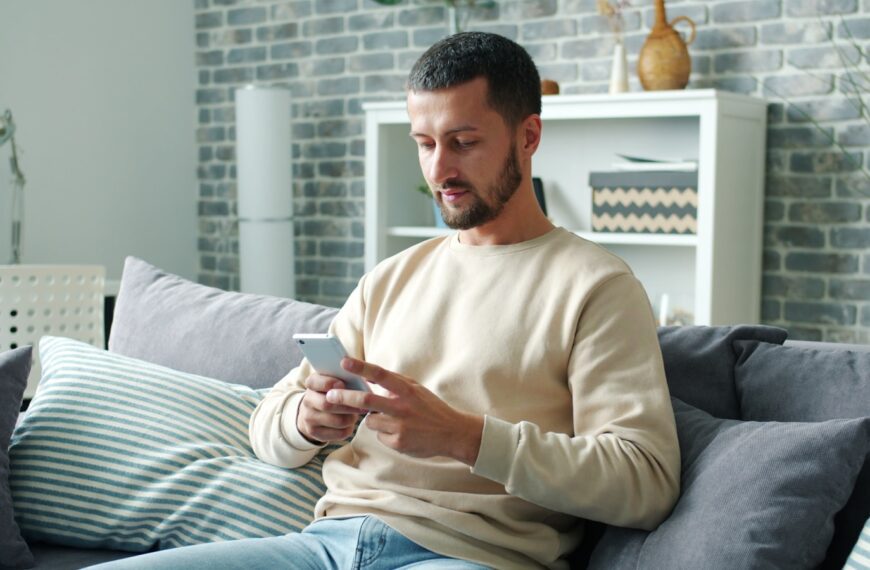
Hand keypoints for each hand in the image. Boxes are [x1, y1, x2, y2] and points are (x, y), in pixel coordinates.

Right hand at [296, 373, 365, 443]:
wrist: (314, 411)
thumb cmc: (332, 392)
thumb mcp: (334, 380)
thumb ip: (344, 376)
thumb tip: (361, 374)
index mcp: (312, 383)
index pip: (315, 382)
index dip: (329, 383)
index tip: (342, 384)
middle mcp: (307, 401)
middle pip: (327, 405)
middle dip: (347, 405)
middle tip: (362, 404)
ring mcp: (309, 418)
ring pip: (337, 421)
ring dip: (351, 418)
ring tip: (357, 414)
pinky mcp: (315, 432)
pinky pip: (339, 433)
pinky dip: (349, 428)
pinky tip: (350, 423)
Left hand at [325, 358, 483, 465]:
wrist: (451, 433)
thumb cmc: (431, 408)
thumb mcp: (416, 390)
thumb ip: (396, 384)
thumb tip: (371, 377)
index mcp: (406, 390)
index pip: (380, 375)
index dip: (360, 368)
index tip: (344, 362)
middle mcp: (402, 407)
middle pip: (366, 400)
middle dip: (344, 397)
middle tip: (330, 396)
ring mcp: (399, 426)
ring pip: (370, 421)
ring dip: (373, 420)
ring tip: (392, 421)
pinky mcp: (398, 442)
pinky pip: (379, 436)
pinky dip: (385, 434)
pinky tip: (401, 433)